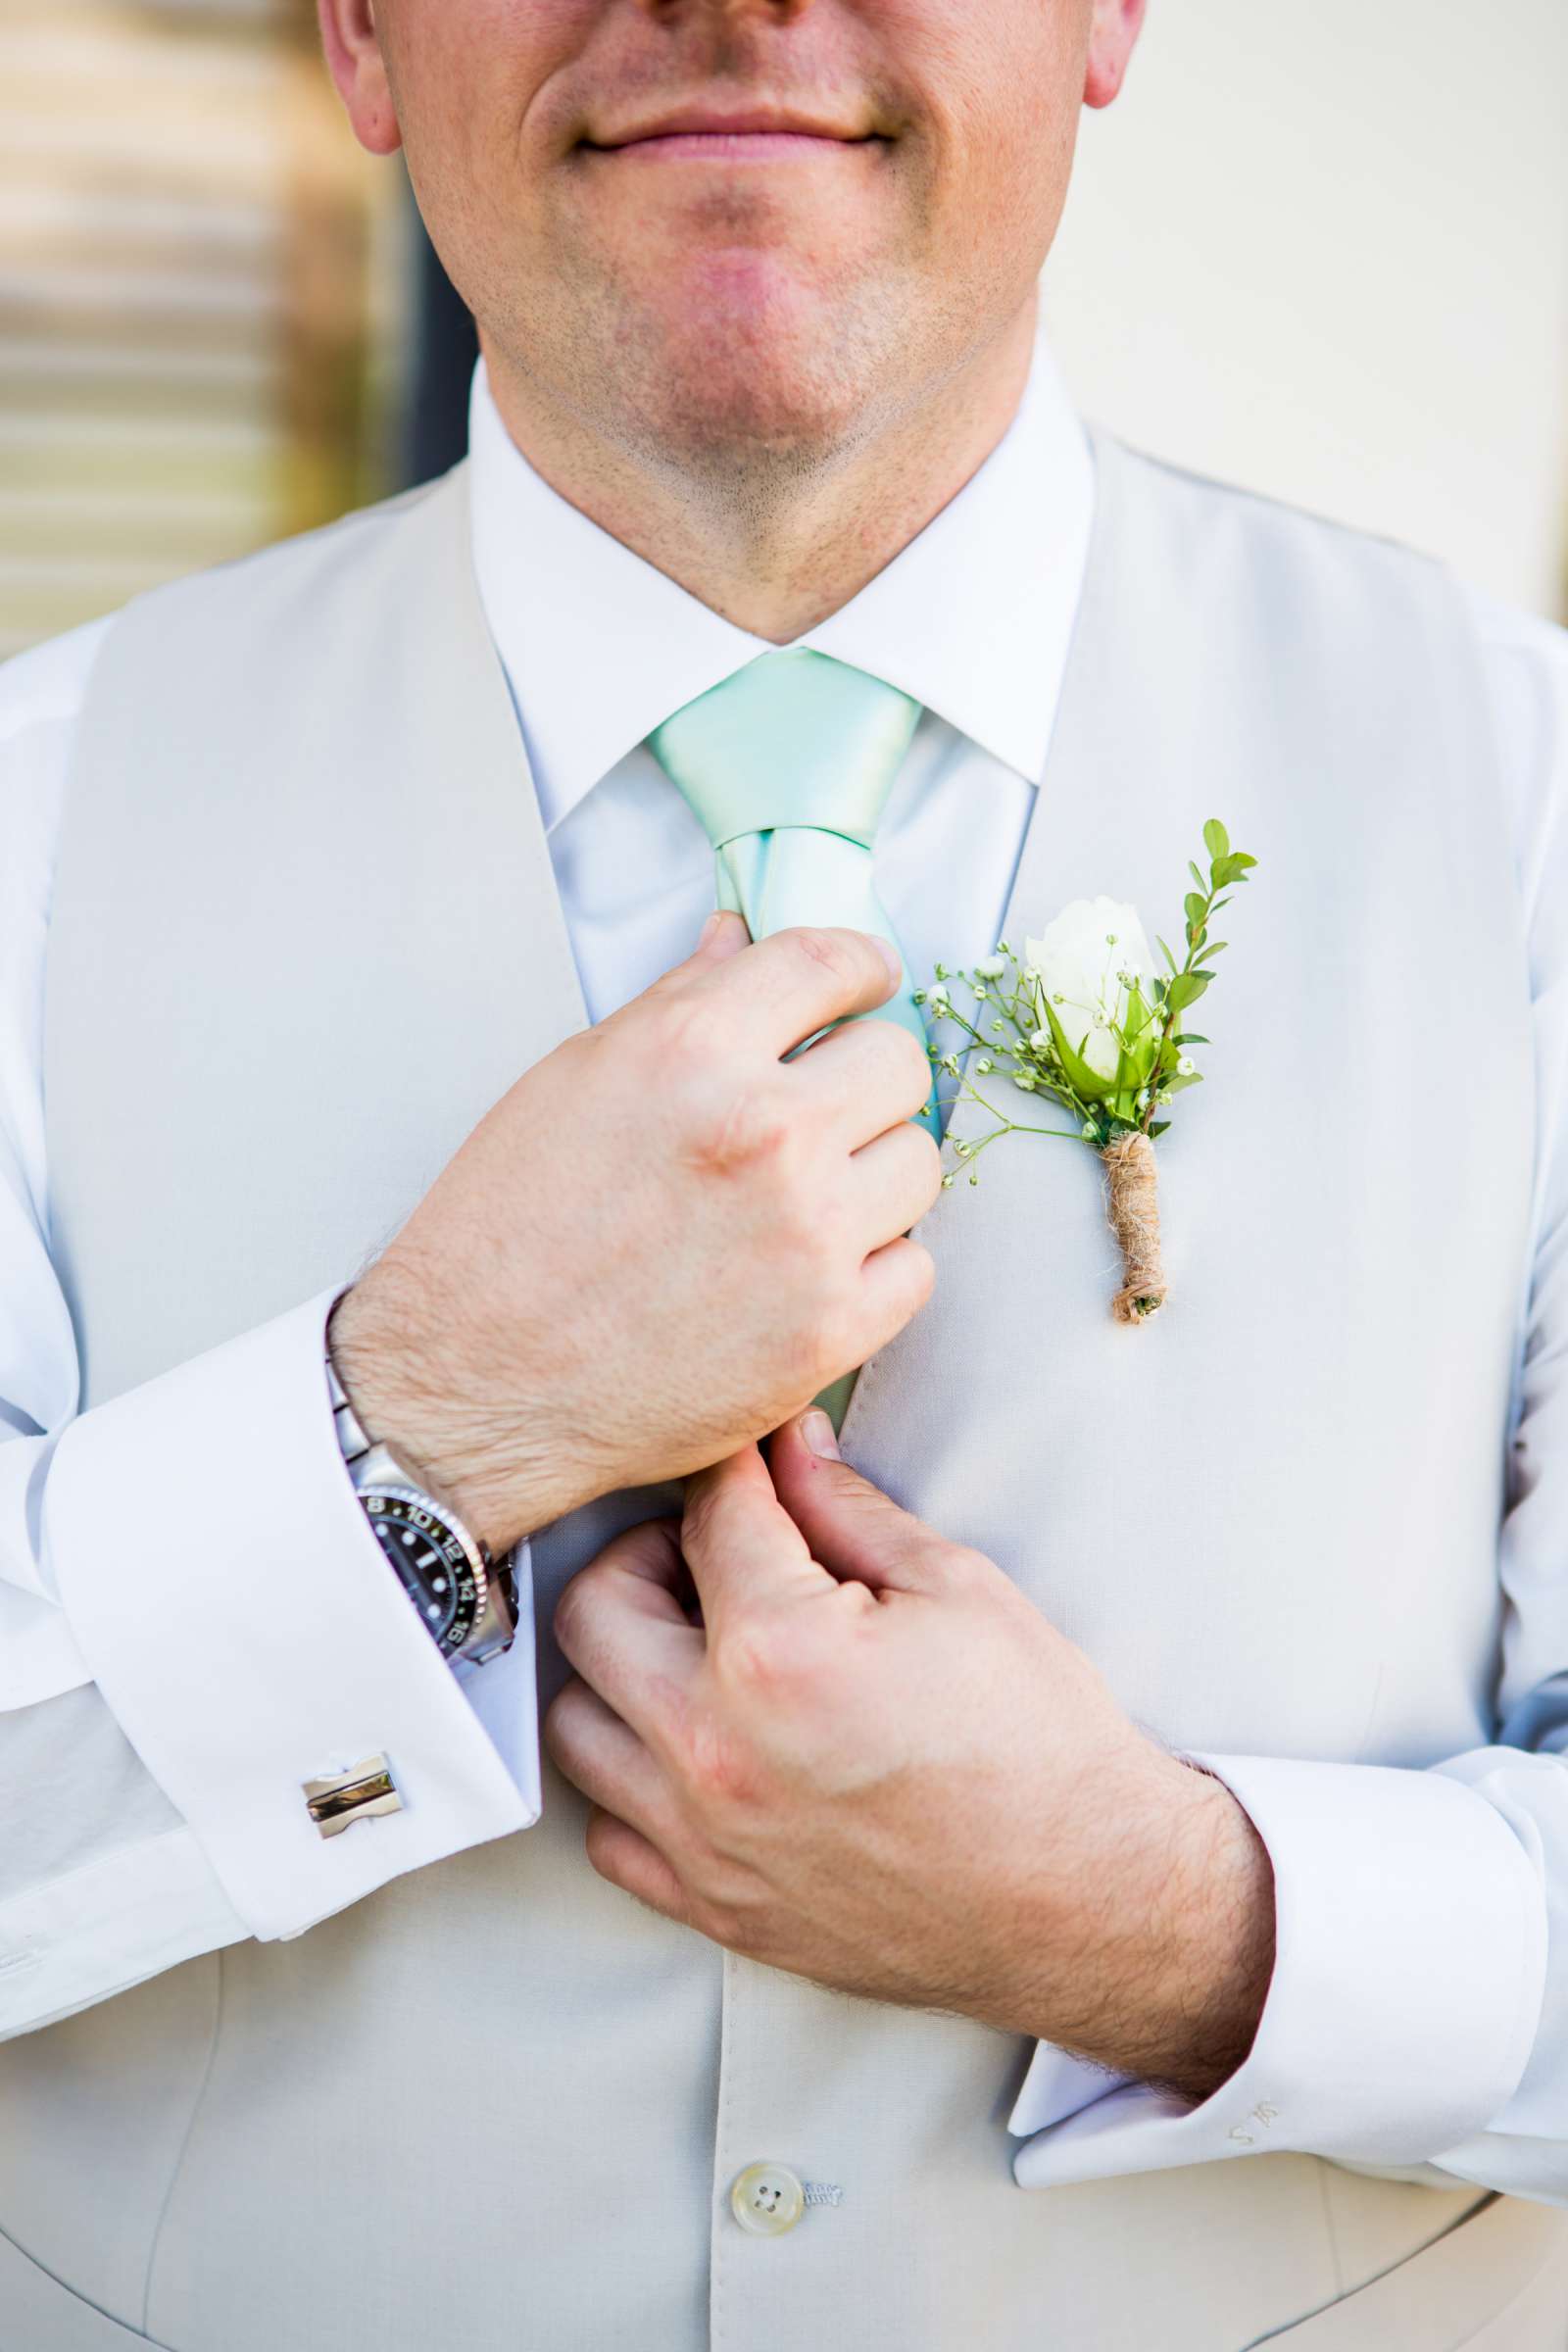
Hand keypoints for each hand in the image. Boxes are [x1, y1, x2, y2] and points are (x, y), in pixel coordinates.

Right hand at [326, 914, 940, 1551]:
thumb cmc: (505, 1234)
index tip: (868, 982)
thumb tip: (738, 944)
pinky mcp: (829, 1330)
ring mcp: (807, 1234)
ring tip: (812, 1194)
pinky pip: (915, 1266)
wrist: (473, 1380)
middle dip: (866, 1075)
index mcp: (694, 1049)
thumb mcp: (575, 1079)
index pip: (831, 964)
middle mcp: (764, 1131)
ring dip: (876, 1170)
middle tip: (828, 1105)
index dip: (860, 967)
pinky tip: (815, 1267)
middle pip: (898, 1062)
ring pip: (920, 1162)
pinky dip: (875, 1263)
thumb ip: (676, 1004)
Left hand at [543, 1416, 1275, 2102]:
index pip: (709, 1515)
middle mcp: (715, 1750)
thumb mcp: (958, 1588)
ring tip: (698, 1647)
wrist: (1088, 1896)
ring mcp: (704, 1839)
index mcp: (780, 1653)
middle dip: (651, 1553)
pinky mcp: (713, 1907)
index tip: (751, 1460)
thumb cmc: (1040, 1745)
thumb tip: (789, 1447)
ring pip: (577, 1721)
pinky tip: (701, 1746)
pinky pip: (608, 1830)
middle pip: (597, 1606)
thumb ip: (848, 1509)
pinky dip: (635, 1779)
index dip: (737, 1468)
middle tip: (717, 1551)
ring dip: (623, 1666)